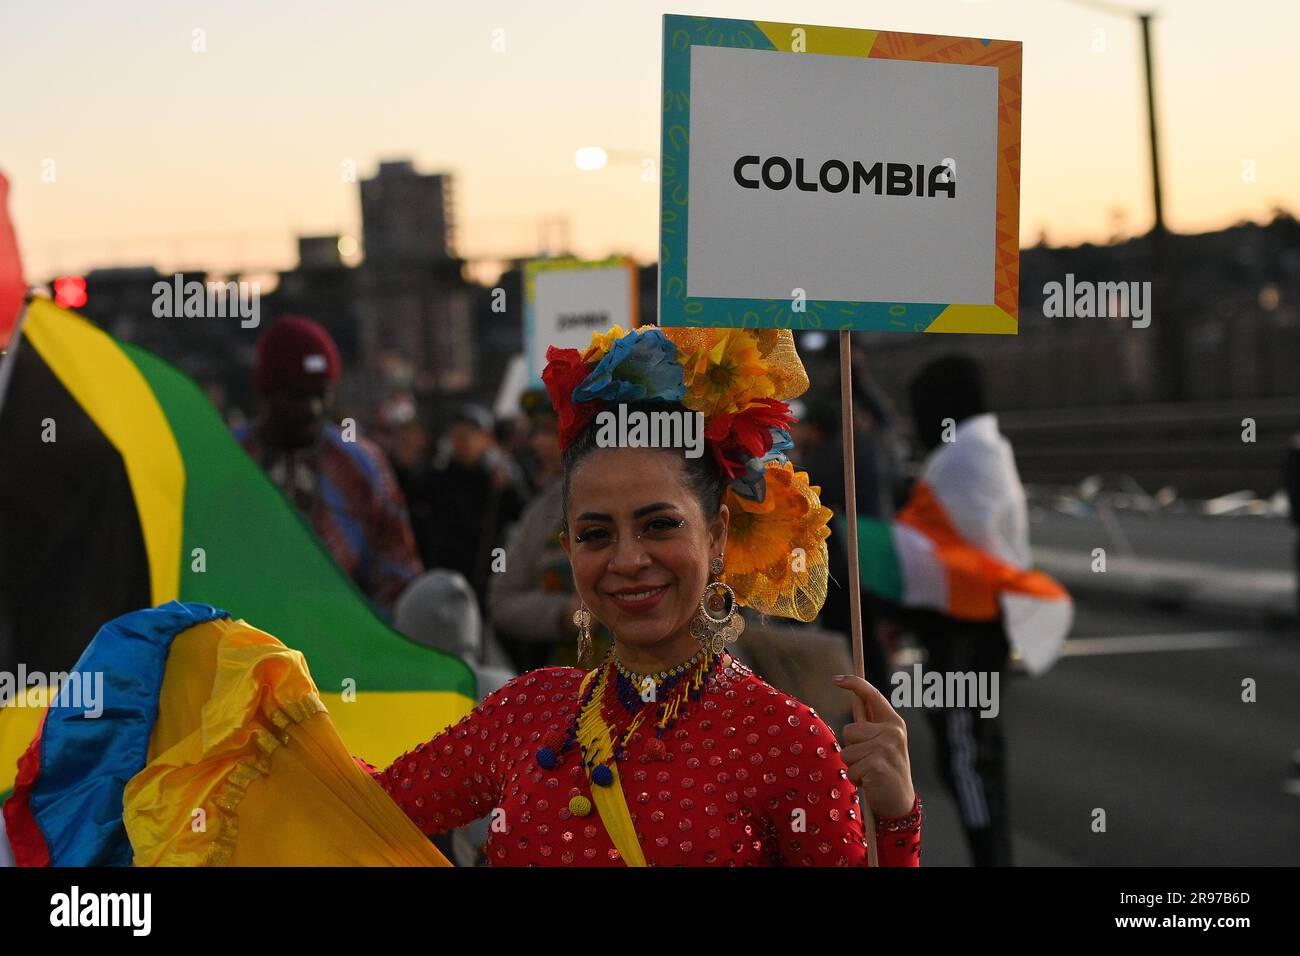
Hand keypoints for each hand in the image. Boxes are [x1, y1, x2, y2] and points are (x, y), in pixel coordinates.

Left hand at [833, 674, 915, 818]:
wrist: (900, 802)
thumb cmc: (885, 770)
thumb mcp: (882, 744)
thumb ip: (870, 726)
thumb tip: (855, 702)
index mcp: (893, 722)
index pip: (872, 695)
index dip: (853, 683)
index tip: (836, 679)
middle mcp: (892, 731)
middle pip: (848, 730)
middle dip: (851, 748)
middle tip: (869, 762)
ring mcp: (886, 747)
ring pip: (846, 751)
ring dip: (852, 766)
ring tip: (869, 772)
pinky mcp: (877, 764)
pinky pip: (850, 769)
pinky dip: (855, 779)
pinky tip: (870, 783)